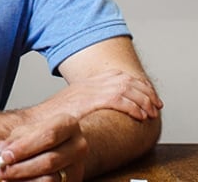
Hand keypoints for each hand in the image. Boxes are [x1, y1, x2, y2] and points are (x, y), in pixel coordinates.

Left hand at [0, 113, 86, 181]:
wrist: (59, 145)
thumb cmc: (39, 136)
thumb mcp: (27, 131)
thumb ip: (13, 140)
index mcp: (68, 124)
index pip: (48, 136)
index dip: (25, 148)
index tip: (4, 156)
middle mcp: (78, 145)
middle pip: (49, 160)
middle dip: (20, 167)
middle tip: (0, 169)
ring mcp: (78, 166)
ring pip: (50, 179)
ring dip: (23, 179)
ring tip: (5, 176)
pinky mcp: (73, 181)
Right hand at [39, 69, 162, 121]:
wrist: (40, 120)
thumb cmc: (55, 116)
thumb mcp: (75, 103)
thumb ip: (90, 101)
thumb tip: (105, 107)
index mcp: (90, 82)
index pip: (121, 76)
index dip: (139, 84)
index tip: (150, 95)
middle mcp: (92, 82)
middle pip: (126, 80)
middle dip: (146, 92)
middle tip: (157, 105)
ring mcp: (92, 90)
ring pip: (126, 90)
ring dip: (143, 101)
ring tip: (152, 113)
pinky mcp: (91, 100)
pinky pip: (119, 101)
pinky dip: (133, 107)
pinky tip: (140, 116)